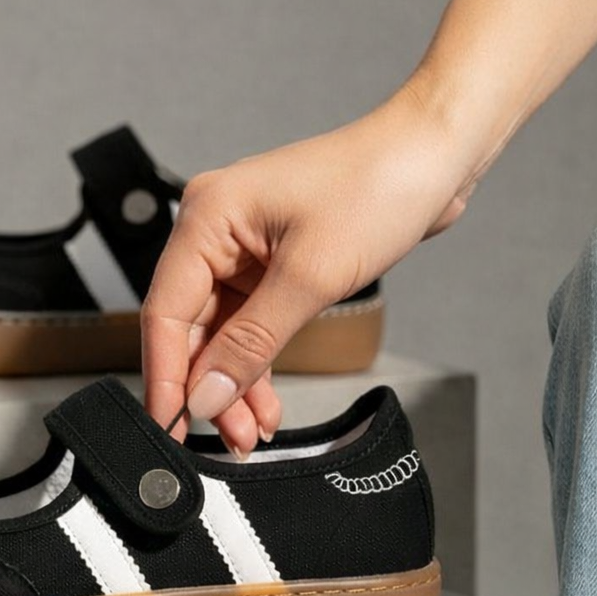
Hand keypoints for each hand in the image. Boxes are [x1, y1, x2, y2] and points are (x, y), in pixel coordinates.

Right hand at [142, 86, 469, 454]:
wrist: (432, 156)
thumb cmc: (377, 187)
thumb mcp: (311, 277)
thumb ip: (252, 344)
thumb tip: (205, 395)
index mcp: (208, 217)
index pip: (165, 311)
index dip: (165, 376)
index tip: (169, 427)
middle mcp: (216, 230)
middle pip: (190, 327)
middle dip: (208, 387)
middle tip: (227, 440)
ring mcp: (244, 246)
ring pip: (220, 333)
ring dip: (233, 383)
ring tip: (250, 432)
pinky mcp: (271, 262)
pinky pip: (248, 323)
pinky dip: (256, 363)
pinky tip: (264, 402)